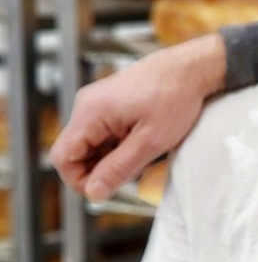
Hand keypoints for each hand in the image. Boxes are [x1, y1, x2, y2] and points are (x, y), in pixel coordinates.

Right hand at [49, 35, 225, 200]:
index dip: (80, 180)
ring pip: (90, 146)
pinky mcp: (108, 106)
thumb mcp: (151, 141)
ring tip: (141, 157)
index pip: (63, 158)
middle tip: (131, 174)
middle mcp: (87, 106)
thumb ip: (119, 168)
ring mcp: (97, 105)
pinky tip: (140, 146)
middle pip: (74, 153)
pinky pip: (102, 136)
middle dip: (98, 171)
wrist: (191, 68)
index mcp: (91, 112)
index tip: (106, 190)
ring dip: (110, 160)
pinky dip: (117, 148)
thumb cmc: (176, 96)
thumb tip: (94, 192)